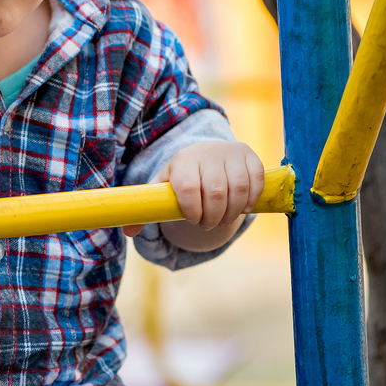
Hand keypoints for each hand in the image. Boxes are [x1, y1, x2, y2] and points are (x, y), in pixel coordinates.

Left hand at [124, 141, 263, 250]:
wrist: (207, 153)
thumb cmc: (182, 176)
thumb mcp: (164, 187)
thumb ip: (148, 209)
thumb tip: (128, 232)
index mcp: (182, 160)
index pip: (188, 187)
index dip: (192, 210)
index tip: (192, 219)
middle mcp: (207, 153)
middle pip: (216, 192)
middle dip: (213, 216)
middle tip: (208, 224)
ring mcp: (231, 153)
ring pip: (239, 189)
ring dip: (232, 213)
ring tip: (223, 219)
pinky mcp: (250, 157)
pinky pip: (256, 182)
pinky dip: (250, 200)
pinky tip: (241, 208)